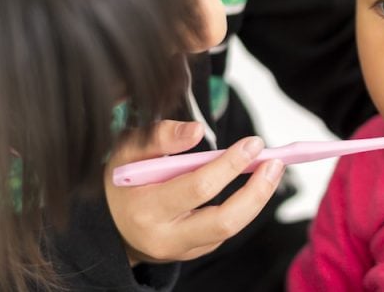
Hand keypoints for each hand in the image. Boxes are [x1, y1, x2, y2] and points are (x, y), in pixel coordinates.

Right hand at [104, 120, 284, 264]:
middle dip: (256, 191)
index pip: (198, 188)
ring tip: (272, 168)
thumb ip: (160, 136)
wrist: (108, 223)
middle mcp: (164, 237)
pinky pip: (224, 230)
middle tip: (275, 162)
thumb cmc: (122, 178)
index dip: (230, 164)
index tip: (253, 143)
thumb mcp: (128, 150)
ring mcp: (181, 249)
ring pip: (230, 228)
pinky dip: (244, 206)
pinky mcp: (193, 252)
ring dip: (257, 197)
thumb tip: (197, 130)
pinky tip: (253, 184)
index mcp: (146, 208)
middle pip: (224, 221)